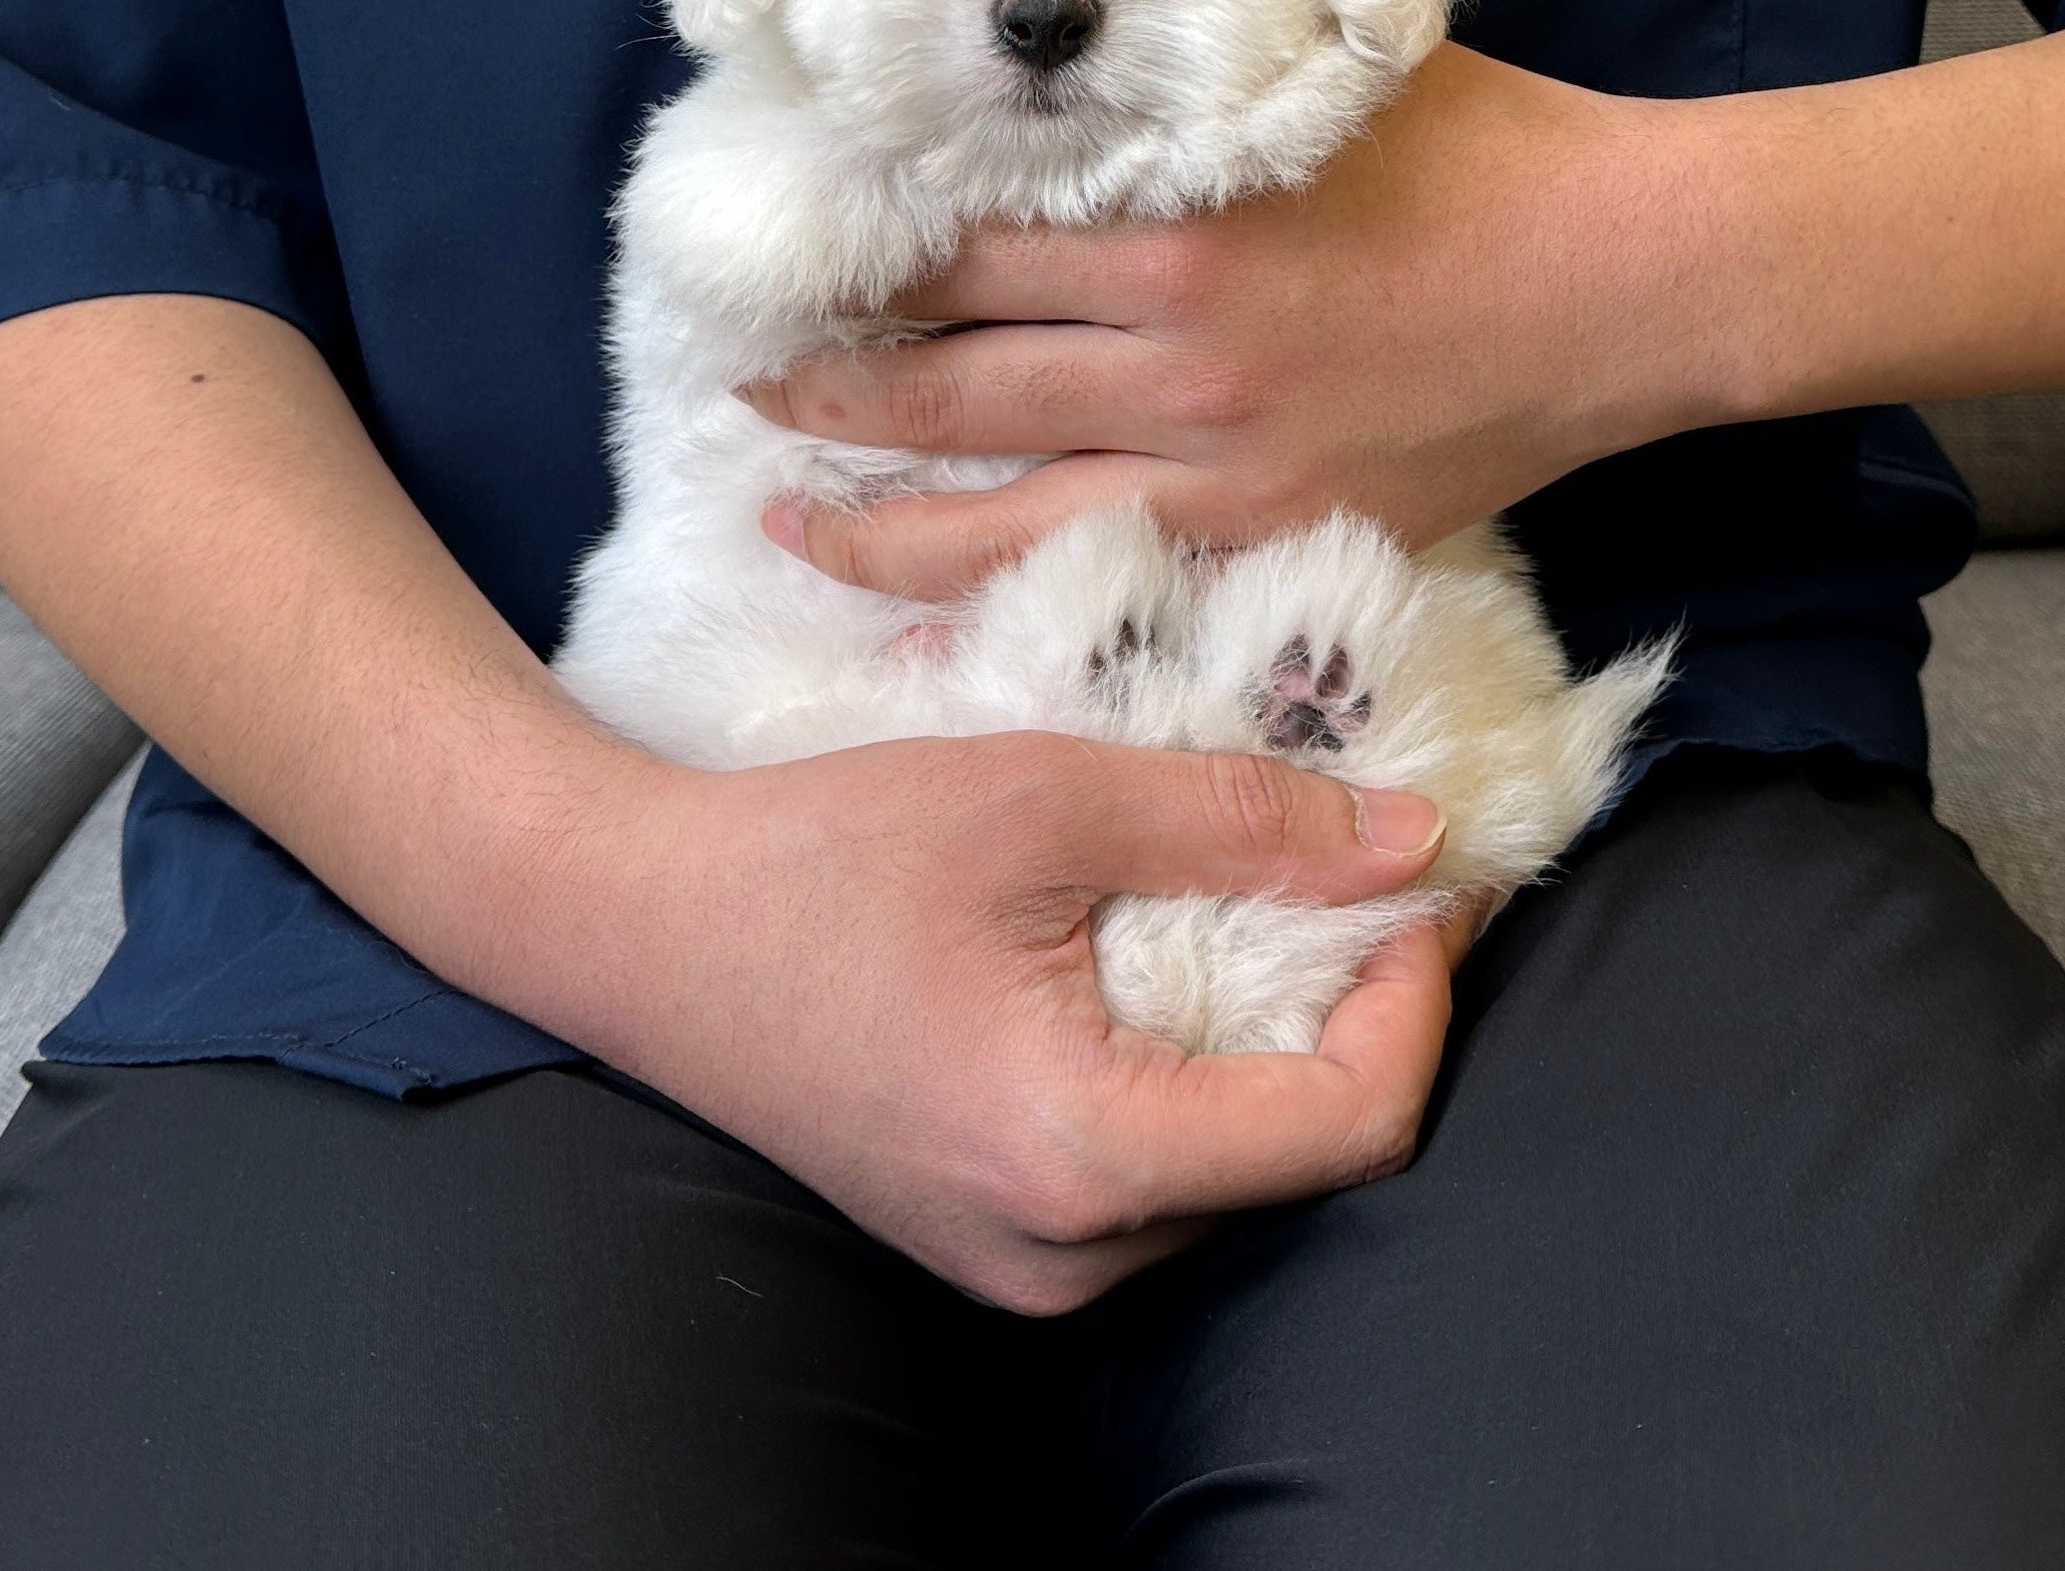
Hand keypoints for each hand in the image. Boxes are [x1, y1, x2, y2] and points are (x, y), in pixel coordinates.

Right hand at [582, 731, 1472, 1312]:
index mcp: (1083, 1155)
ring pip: (1236, 1165)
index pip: (1351, 1121)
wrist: (637, 926)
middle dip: (1361, 1003)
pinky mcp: (994, 1238)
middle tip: (1367, 865)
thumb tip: (1411, 845)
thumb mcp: (1040, 797)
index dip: (1420, 993)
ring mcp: (1026, 1267)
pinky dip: (1200, 1062)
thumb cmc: (819, 853)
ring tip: (1275, 893)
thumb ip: (1237, 819)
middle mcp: (1067, 1254)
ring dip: (1282, 1031)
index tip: (1427, 878)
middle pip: (1302, 1151)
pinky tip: (1177, 950)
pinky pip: (1155, 1170)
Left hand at [750, 40, 1701, 600]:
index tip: (791, 255)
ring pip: (1002, 502)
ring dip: (878, 515)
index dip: (866, 256)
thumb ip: (1192, 70)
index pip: (967, 244)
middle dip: (832, 389)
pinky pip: (1111, 570)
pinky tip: (937, 608)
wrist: (1632, 278)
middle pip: (953, 377)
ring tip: (783, 516)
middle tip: (739, 390)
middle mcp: (1178, 351)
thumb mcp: (1320, 74)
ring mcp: (1227, 458)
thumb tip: (1086, 46)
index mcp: (1175, 224)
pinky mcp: (1280, 528)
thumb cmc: (1486, 151)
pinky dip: (1009, 592)